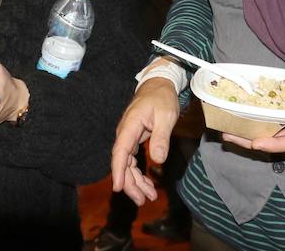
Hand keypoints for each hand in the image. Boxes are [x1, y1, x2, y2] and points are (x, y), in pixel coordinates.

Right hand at [111, 78, 178, 204]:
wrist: (158, 85)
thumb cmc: (161, 98)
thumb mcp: (166, 116)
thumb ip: (161, 137)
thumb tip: (158, 159)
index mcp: (130, 126)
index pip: (120, 151)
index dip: (118, 170)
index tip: (118, 187)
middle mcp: (125, 133)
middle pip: (122, 162)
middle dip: (130, 183)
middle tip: (143, 200)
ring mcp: (128, 137)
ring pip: (127, 164)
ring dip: (135, 181)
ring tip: (148, 197)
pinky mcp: (133, 140)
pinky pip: (132, 160)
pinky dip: (138, 173)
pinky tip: (146, 185)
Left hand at [222, 73, 284, 152]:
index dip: (275, 143)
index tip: (255, 143)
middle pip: (278, 140)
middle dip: (253, 141)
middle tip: (228, 136)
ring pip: (276, 133)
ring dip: (253, 132)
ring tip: (229, 128)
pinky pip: (280, 123)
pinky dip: (264, 121)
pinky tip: (248, 115)